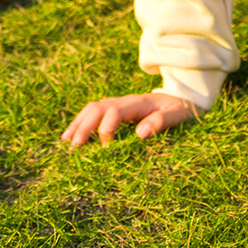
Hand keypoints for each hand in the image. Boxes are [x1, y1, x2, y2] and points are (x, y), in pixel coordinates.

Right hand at [60, 91, 199, 146]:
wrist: (182, 98)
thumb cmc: (179, 110)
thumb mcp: (177, 115)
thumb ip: (162, 122)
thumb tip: (140, 133)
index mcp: (138, 103)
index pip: (114, 112)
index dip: (107, 129)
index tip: (106, 148)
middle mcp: (125, 101)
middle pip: (98, 108)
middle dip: (84, 126)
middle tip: (74, 146)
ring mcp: (119, 103)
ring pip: (92, 109)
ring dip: (78, 124)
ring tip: (66, 141)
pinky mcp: (116, 109)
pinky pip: (94, 113)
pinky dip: (81, 123)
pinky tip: (72, 135)